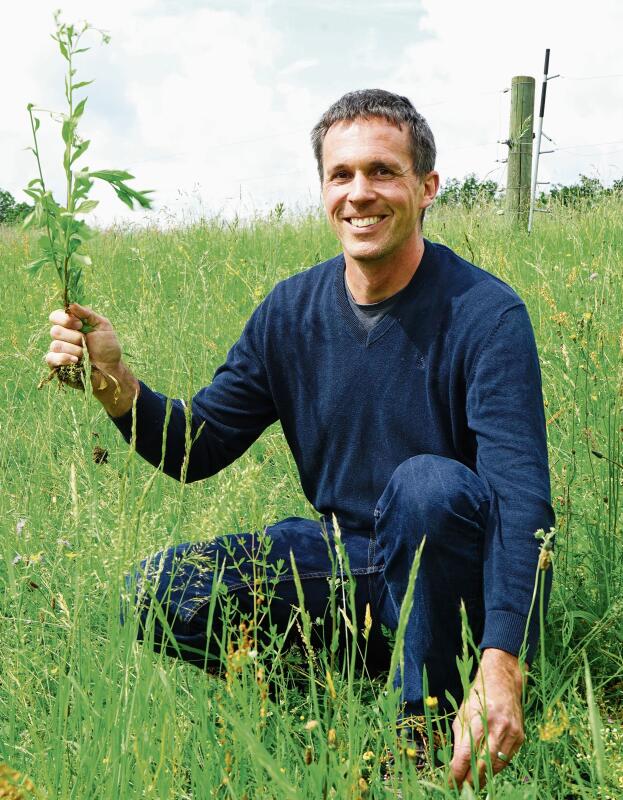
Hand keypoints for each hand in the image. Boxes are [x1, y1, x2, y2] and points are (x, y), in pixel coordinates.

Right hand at [46, 303, 138, 415]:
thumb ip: (87, 314)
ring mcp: (58, 351)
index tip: (80, 324)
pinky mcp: (57, 365)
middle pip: (55, 331)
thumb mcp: (103, 326)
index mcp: (71, 325)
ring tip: (85, 354)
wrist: (111, 369)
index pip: (55, 316)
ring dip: (74, 349)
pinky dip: (64, 358)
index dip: (64, 319)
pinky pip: (50, 358)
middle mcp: (62, 336)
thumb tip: (71, 305)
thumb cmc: (108, 347)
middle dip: (74, 337)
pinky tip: (75, 360)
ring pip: (55, 345)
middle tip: (86, 341)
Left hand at [449, 648, 525, 790]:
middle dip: (470, 780)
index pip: (466, 755)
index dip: (457, 773)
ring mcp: (512, 733)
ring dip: (483, 777)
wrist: (503, 681)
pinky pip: (506, 759)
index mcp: (479, 719)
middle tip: (460, 790)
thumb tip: (455, 765)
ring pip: (496, 766)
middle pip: (482, 765)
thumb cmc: (478, 695)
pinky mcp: (520, 737)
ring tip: (472, 784)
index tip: (449, 783)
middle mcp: (497, 727)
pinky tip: (486, 771)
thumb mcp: (463, 713)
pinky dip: (495, 767)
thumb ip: (460, 739)